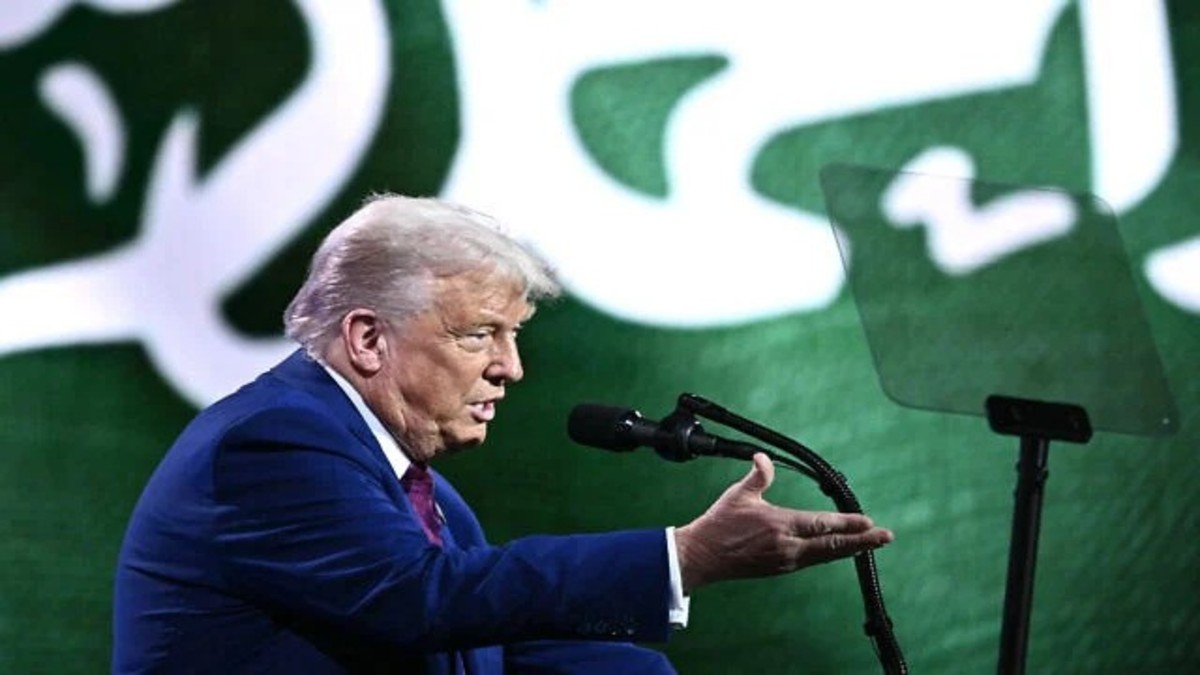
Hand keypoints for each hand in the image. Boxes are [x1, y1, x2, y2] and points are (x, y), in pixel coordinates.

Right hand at [674, 453, 893, 592]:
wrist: (702, 556)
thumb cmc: (719, 524)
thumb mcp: (738, 495)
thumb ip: (757, 476)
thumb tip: (763, 457)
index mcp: (778, 525)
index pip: (821, 524)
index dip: (847, 524)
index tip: (869, 521)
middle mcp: (787, 547)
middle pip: (832, 545)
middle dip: (861, 541)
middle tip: (885, 537)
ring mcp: (785, 561)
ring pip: (825, 555)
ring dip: (849, 549)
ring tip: (870, 544)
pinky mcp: (780, 569)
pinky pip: (813, 561)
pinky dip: (830, 554)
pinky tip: (839, 550)